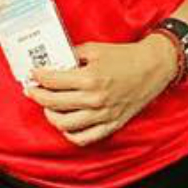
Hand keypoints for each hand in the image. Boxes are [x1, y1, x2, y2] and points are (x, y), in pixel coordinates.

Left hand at [25, 36, 177, 146]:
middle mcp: (95, 99)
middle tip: (33, 90)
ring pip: (64, 125)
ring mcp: (103, 115)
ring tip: (48, 107)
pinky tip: (66, 124)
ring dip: (51, 115)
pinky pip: (84, 138)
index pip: (53, 82)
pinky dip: (70, 134)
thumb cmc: (125, 57)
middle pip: (53, 103)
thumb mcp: (95, 49)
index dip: (38, 78)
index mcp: (90, 78)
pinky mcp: (112, 125)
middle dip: (38, 96)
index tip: (33, 75)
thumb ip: (72, 56)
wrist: (153, 67)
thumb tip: (53, 63)